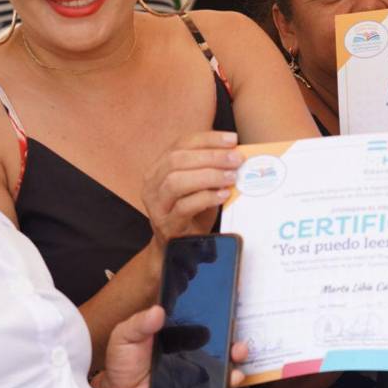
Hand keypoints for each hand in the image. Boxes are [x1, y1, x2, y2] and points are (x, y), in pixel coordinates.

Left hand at [97, 305, 249, 387]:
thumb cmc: (123, 362)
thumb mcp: (125, 335)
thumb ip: (139, 323)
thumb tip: (157, 310)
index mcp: (176, 331)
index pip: (199, 318)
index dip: (216, 310)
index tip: (230, 300)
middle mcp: (191, 349)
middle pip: (218, 339)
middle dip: (233, 333)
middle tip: (236, 327)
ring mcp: (196, 369)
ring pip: (223, 361)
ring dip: (236, 356)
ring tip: (238, 351)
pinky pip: (217, 387)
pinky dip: (229, 382)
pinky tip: (233, 376)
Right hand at [142, 131, 240, 252]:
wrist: (178, 249)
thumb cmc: (191, 213)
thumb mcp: (198, 186)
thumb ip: (209, 168)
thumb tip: (235, 152)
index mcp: (158, 168)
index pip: (180, 144)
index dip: (207, 139)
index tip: (232, 139)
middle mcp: (151, 184)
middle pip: (177, 160)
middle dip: (210, 156)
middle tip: (236, 159)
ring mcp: (156, 206)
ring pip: (176, 181)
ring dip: (208, 176)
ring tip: (231, 177)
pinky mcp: (166, 225)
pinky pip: (184, 206)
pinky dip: (206, 197)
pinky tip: (223, 195)